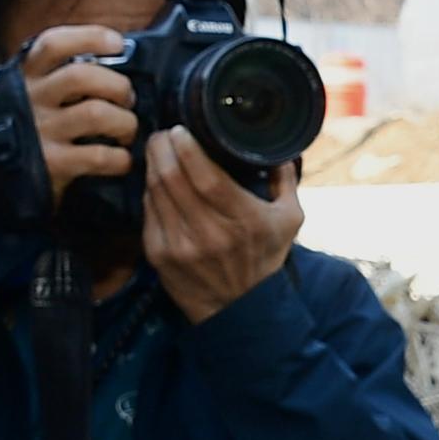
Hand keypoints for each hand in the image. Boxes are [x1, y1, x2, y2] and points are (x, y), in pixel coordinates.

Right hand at [17, 24, 138, 194]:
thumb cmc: (21, 129)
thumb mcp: (15, 93)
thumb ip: (38, 68)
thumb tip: (11, 41)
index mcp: (23, 76)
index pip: (53, 43)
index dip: (90, 37)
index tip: (118, 43)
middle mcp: (28, 100)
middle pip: (82, 76)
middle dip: (117, 85)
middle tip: (128, 99)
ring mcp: (40, 132)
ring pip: (96, 114)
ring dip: (125, 122)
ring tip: (128, 130)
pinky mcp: (52, 164)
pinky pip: (100, 156)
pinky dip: (121, 158)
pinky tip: (122, 160)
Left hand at [142, 128, 301, 322]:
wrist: (239, 310)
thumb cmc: (264, 259)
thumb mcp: (290, 220)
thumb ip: (286, 182)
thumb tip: (280, 149)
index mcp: (243, 220)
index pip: (206, 177)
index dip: (187, 149)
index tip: (180, 130)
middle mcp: (209, 233)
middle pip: (172, 178)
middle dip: (162, 148)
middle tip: (163, 133)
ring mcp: (180, 245)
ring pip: (155, 191)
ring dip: (152, 164)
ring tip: (158, 149)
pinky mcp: (159, 255)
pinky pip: (148, 211)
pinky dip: (149, 190)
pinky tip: (155, 178)